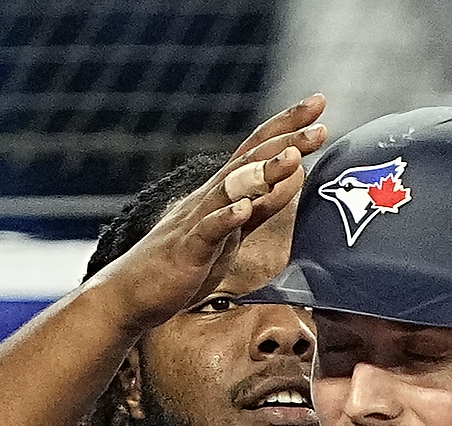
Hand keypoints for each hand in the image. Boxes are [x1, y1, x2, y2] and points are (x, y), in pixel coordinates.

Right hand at [88, 96, 329, 336]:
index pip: (258, 150)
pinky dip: (226, 218)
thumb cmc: (184, 265)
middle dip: (286, 139)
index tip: (319, 105)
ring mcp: (196, 221)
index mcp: (222, 193)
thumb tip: (296, 176)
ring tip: (294, 157)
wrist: (131, 295)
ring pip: (232, 189)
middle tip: (320, 122)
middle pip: (250, 159)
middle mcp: (209, 197)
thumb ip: (263, 205)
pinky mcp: (187, 251)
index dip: (287, 127)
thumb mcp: (233, 233)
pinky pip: (208, 232)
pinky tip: (244, 208)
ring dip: (263, 172)